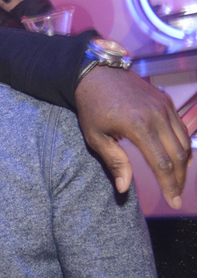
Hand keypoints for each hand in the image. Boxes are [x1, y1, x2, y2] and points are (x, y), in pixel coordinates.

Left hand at [75, 66, 190, 207]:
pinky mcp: (167, 102)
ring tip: (177, 182)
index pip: (162, 163)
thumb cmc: (91, 108)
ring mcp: (165, 107)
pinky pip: (181, 128)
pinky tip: (179, 160)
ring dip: (184, 164)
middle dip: (180, 179)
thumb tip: (124, 187)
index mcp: (139, 127)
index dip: (169, 185)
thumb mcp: (96, 137)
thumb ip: (114, 161)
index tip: (172, 202)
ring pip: (185, 142)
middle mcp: (158, 116)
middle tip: (176, 197)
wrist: (96, 74)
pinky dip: (183, 146)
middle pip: (179, 155)